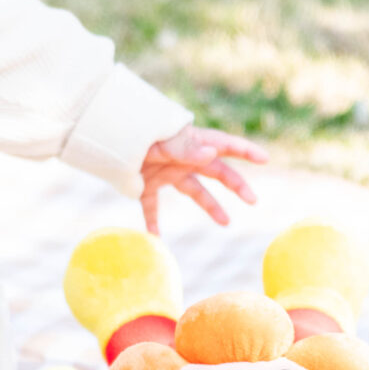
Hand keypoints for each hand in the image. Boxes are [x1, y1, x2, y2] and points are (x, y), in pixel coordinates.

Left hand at [140, 125, 265, 230]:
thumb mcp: (162, 141)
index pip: (223, 145)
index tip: (264, 159)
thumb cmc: (137, 133)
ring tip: (227, 223)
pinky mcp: (145, 185)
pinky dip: (153, 221)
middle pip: (215, 172)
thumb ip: (186, 148)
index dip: (245, 150)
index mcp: (190, 143)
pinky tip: (156, 236)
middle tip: (253, 200)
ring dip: (210, 206)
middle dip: (236, 185)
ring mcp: (165, 172)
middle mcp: (182, 159)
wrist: (105, 136)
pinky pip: (153, 206)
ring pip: (193, 192)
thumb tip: (213, 153)